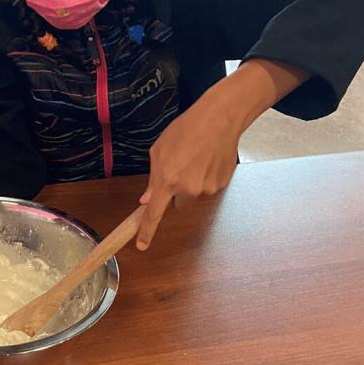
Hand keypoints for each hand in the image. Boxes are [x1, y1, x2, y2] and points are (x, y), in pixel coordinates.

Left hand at [135, 59, 308, 250]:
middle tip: (178, 168)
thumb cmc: (184, 130)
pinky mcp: (222, 184)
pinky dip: (206, 177)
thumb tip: (148, 200)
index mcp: (167, 181)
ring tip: (195, 158)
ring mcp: (207, 189)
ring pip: (193, 195)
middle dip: (175, 192)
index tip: (141, 245)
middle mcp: (188, 190)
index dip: (146, 231)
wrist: (218, 119)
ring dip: (191, 183)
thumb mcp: (159, 150)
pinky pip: (208, 187)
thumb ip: (153, 178)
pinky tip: (207, 158)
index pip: (154, 214)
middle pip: (178, 204)